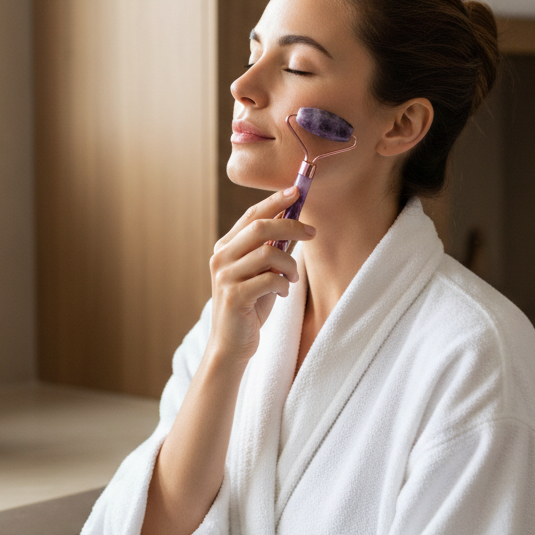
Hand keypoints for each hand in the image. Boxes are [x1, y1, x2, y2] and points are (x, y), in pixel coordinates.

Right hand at [206, 186, 315, 362]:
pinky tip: (283, 291)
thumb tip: (295, 223)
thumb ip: (270, 249)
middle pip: (261, 227)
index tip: (297, 191)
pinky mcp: (234, 296)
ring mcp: (225, 276)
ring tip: (293, 276)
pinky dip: (284, 283)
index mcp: (226, 247)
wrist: (231, 343)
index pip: (251, 215)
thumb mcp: (260, 272)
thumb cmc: (250, 305)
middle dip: (291, 225)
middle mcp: (221, 257)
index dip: (275, 201)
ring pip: (269, 253)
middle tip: (312, 232)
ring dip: (290, 264)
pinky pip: (270, 279)